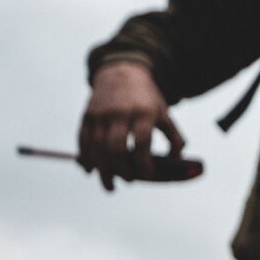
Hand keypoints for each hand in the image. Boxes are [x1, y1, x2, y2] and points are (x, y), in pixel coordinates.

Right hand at [79, 62, 185, 191]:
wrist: (122, 73)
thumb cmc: (147, 99)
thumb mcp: (164, 113)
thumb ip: (174, 137)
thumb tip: (177, 162)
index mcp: (143, 113)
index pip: (142, 142)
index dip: (144, 162)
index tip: (147, 174)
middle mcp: (120, 113)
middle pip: (115, 147)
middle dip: (121, 170)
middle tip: (128, 181)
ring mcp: (101, 114)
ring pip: (97, 148)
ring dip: (102, 170)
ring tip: (110, 185)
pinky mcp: (87, 115)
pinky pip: (82, 140)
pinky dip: (85, 158)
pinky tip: (90, 170)